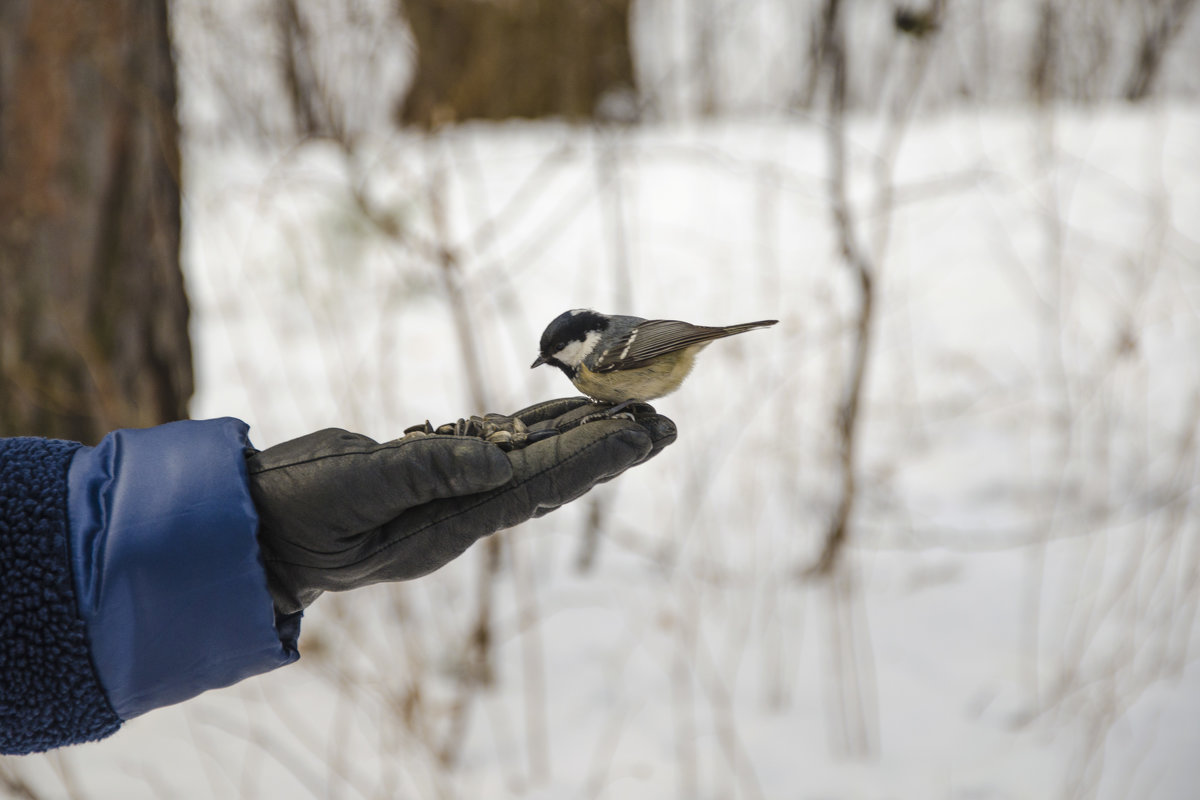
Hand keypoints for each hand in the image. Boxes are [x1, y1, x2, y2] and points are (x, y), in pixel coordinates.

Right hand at [248, 398, 674, 613]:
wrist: (256, 528)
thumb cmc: (297, 515)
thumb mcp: (355, 491)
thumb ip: (424, 473)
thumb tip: (498, 460)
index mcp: (447, 527)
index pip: (537, 486)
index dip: (591, 457)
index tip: (641, 434)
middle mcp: (460, 513)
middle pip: (549, 475)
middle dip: (606, 447)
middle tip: (663, 422)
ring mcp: (447, 495)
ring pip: (528, 459)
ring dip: (579, 435)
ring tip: (630, 412)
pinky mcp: (429, 473)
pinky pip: (494, 447)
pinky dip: (532, 429)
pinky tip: (563, 414)